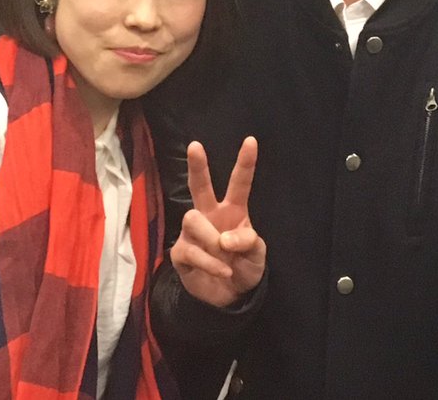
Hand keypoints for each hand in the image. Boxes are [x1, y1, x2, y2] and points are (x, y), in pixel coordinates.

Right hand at [170, 136, 265, 306]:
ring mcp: (193, 233)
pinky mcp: (181, 253)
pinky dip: (209, 262)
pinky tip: (221, 271)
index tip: (251, 140)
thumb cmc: (245, 268)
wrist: (230, 297)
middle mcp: (210, 216)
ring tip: (223, 253)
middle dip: (198, 166)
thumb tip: (224, 239)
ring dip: (210, 238)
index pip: (239, 183)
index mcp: (234, 211)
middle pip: (200, 187)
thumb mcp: (257, 255)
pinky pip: (191, 250)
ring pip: (192, 218)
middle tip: (195, 146)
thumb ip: (247, 241)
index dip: (245, 163)